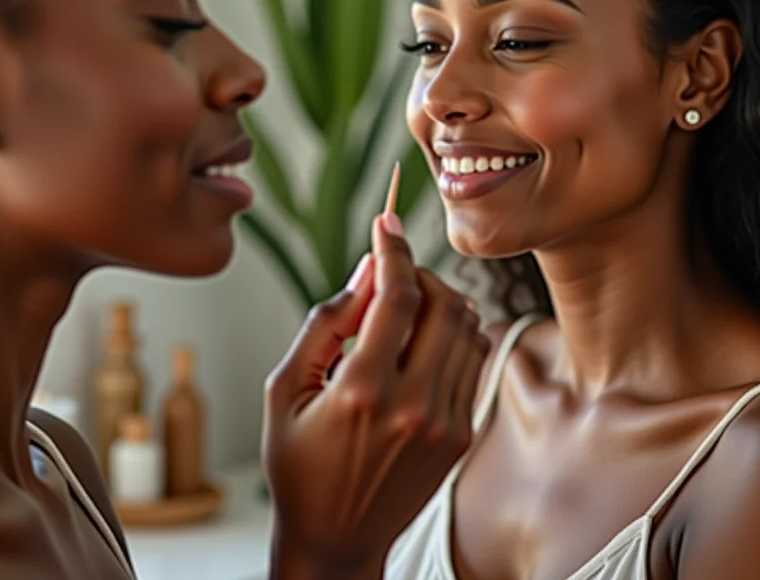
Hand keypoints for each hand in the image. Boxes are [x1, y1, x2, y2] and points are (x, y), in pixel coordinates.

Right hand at [262, 213, 486, 578]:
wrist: (336, 537)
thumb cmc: (297, 462)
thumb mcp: (286, 388)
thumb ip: (325, 322)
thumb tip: (365, 270)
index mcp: (362, 392)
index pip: (398, 296)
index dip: (394, 248)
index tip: (387, 221)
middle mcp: (414, 407)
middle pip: (443, 304)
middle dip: (418, 273)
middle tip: (390, 276)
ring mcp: (445, 423)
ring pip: (466, 328)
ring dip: (438, 302)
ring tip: (404, 310)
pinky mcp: (461, 435)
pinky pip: (473, 360)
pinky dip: (452, 335)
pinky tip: (421, 342)